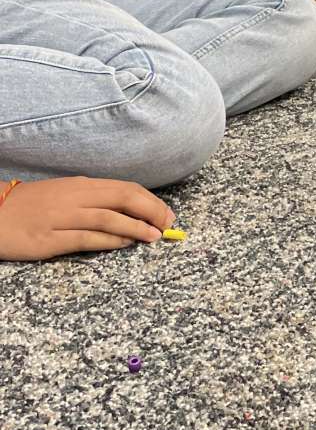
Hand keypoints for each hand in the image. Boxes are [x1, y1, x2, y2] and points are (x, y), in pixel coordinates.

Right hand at [0, 177, 173, 261]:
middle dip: (151, 211)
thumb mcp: (65, 194)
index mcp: (81, 185)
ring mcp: (62, 218)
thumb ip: (93, 200)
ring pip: (109, 218)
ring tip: (154, 236)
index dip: (151, 201)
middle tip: (168, 225)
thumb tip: (128, 210)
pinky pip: (86, 239)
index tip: (167, 214)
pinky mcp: (49, 239)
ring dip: (136, 227)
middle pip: (123, 198)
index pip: (125, 188)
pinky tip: (124, 244)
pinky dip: (110, 241)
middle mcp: (75, 197)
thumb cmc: (32, 206)